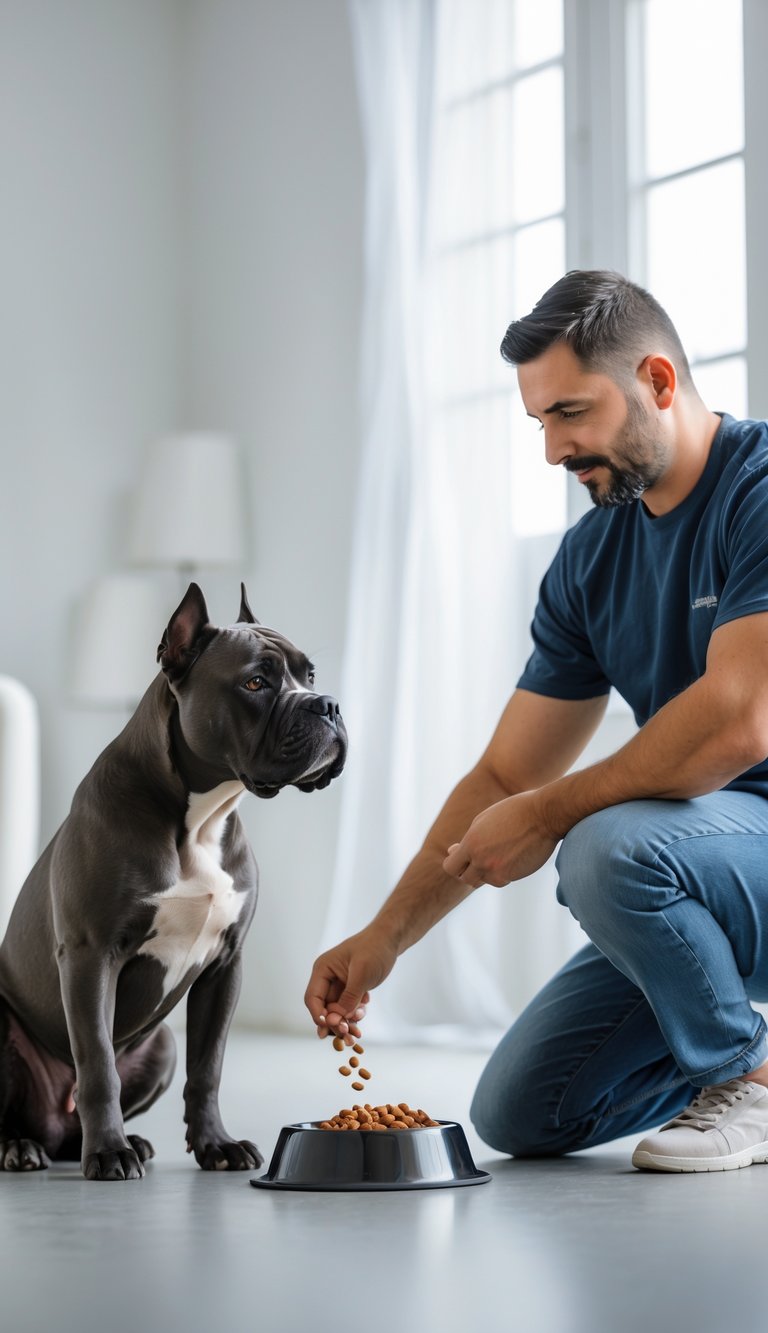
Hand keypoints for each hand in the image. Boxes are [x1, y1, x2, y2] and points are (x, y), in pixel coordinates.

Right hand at [304, 928, 396, 1035]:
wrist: (389, 940)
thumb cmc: (374, 949)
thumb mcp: (362, 973)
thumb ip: (349, 996)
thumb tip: (338, 1019)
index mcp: (322, 969)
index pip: (312, 998)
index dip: (319, 1015)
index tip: (332, 1028)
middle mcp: (326, 978)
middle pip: (324, 1008)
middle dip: (335, 1023)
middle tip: (349, 1037)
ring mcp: (338, 984)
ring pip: (336, 1010)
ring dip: (346, 1021)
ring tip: (359, 1029)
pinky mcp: (349, 988)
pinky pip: (347, 1007)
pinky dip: (355, 1013)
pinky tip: (365, 1007)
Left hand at [442, 790, 557, 887]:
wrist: (544, 815)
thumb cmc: (514, 812)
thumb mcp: (484, 820)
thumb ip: (467, 839)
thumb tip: (452, 851)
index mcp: (471, 842)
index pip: (450, 867)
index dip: (455, 863)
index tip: (462, 857)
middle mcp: (480, 859)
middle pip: (465, 878)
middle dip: (468, 871)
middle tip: (480, 858)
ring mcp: (496, 870)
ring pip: (483, 881)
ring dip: (486, 872)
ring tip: (499, 853)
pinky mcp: (511, 876)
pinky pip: (499, 881)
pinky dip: (501, 874)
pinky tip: (510, 858)